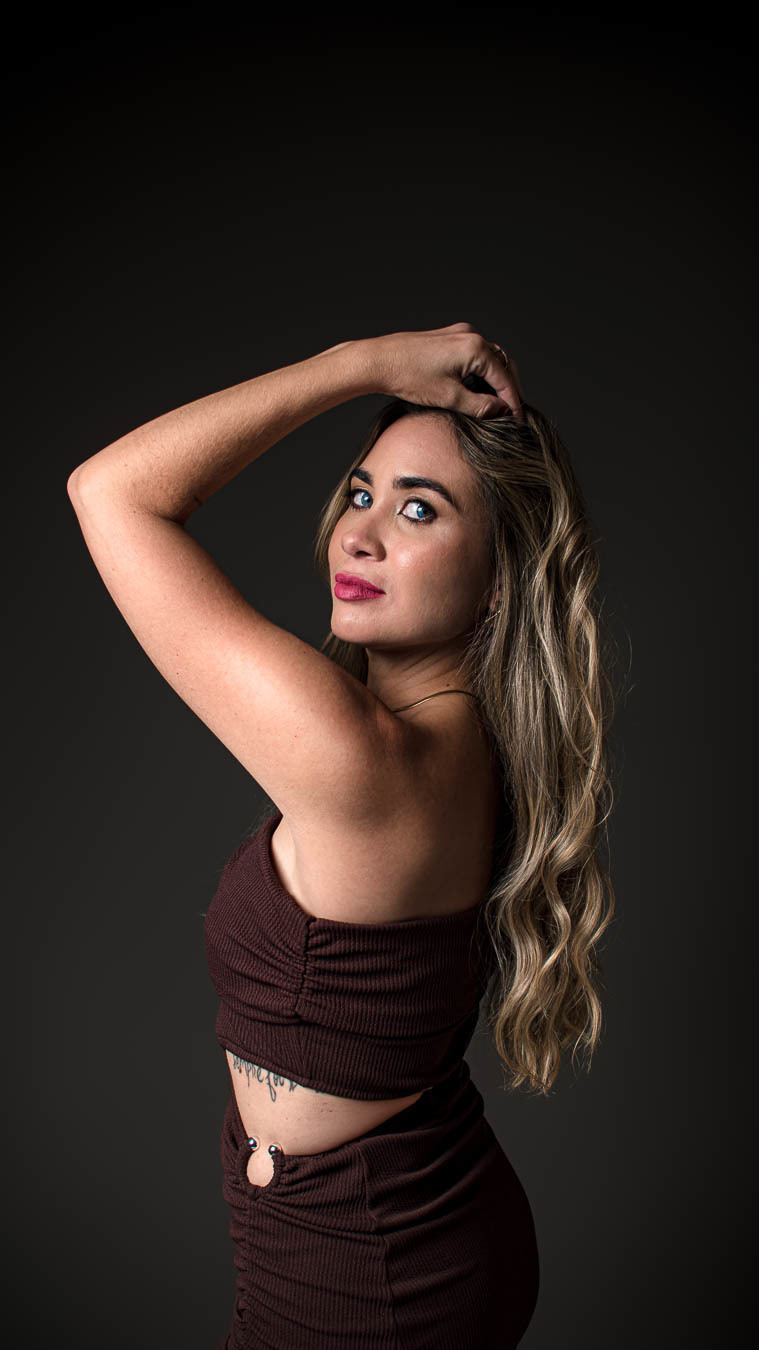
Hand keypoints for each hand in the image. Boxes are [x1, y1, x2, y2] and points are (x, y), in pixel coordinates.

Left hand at [363, 321, 524, 421]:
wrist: (379, 361)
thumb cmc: (409, 377)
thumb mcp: (449, 398)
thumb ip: (481, 406)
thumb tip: (502, 411)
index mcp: (475, 348)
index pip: (506, 379)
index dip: (514, 403)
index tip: (518, 421)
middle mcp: (471, 335)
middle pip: (503, 365)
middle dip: (508, 390)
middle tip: (511, 414)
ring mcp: (460, 334)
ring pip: (490, 359)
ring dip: (495, 381)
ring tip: (496, 405)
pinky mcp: (449, 337)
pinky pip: (475, 354)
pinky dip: (481, 372)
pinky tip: (477, 389)